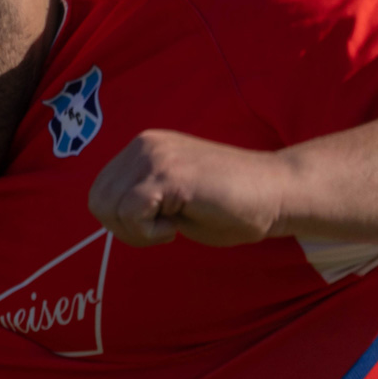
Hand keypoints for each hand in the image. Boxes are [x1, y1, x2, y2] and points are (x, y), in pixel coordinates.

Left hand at [90, 129, 290, 246]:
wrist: (279, 193)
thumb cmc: (232, 204)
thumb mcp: (172, 196)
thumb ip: (140, 196)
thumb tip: (108, 212)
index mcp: (143, 147)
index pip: (100, 190)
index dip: (121, 220)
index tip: (157, 225)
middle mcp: (144, 145)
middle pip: (98, 200)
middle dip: (124, 229)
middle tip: (162, 232)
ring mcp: (154, 157)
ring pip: (109, 207)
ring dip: (136, 232)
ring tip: (172, 227)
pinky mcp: (168, 175)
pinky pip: (129, 212)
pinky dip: (147, 232)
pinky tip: (176, 227)